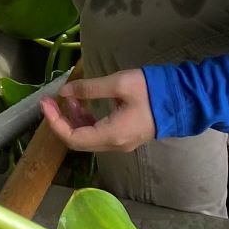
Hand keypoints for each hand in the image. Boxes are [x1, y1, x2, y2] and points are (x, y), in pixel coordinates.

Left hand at [40, 69, 156, 153]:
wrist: (182, 100)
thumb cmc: (151, 91)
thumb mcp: (118, 84)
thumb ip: (89, 89)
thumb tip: (64, 92)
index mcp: (112, 135)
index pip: (73, 138)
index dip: (54, 122)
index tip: (45, 102)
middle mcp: (114, 144)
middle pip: (78, 140)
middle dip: (61, 120)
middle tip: (51, 99)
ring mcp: (120, 141)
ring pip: (87, 137)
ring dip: (73, 119)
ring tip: (68, 97)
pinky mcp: (124, 135)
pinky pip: (98, 133)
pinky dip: (86, 120)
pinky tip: (83, 103)